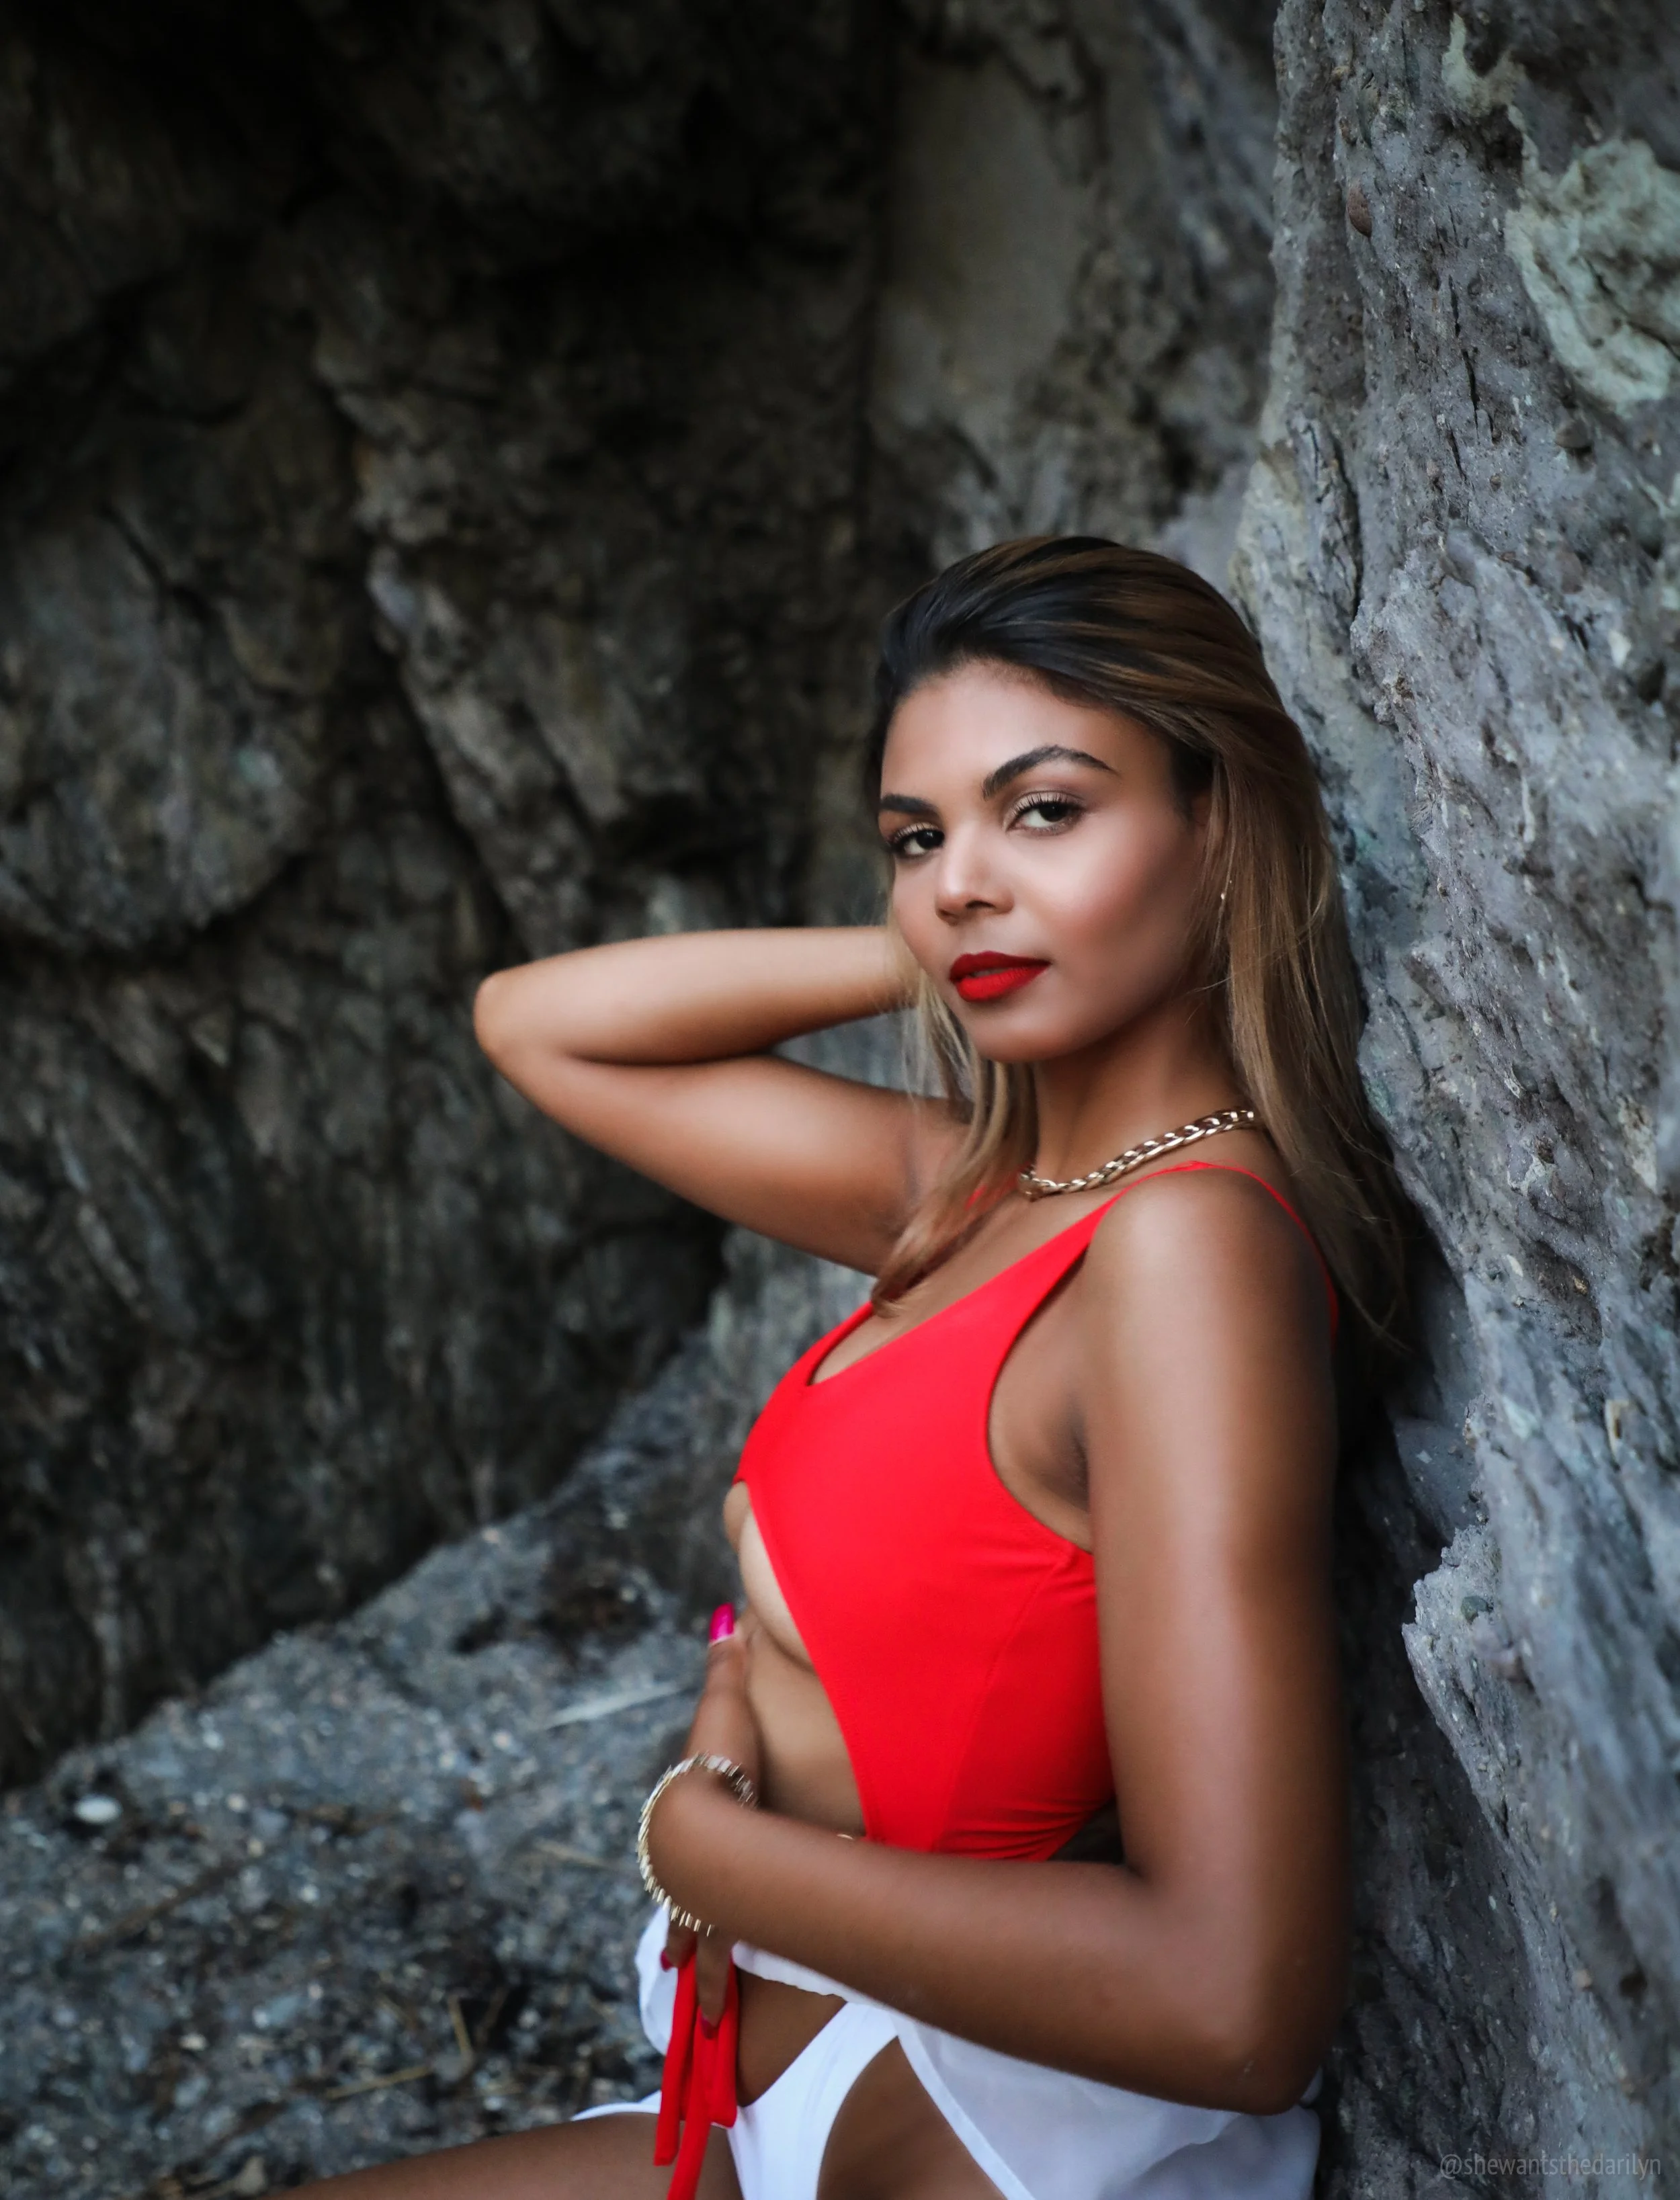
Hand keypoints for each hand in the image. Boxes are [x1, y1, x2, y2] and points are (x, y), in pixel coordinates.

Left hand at [655, 1606, 761, 2019]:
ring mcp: (708, 1898)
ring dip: (705, 1973)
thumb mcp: (723, 1708)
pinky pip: (730, 1954)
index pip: (681, 1838)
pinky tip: (733, 2008)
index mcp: (685, 1816)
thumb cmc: (717, 1764)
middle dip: (682, 1935)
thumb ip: (727, 1668)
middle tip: (673, 1966)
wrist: (712, 1816)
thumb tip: (723, 1625)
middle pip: (682, 1906)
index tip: (673, 1863)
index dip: (681, 1859)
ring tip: (710, 2010)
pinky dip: (728, 1981)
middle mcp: (687, 1867)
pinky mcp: (732, 1918)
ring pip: (702, 1943)